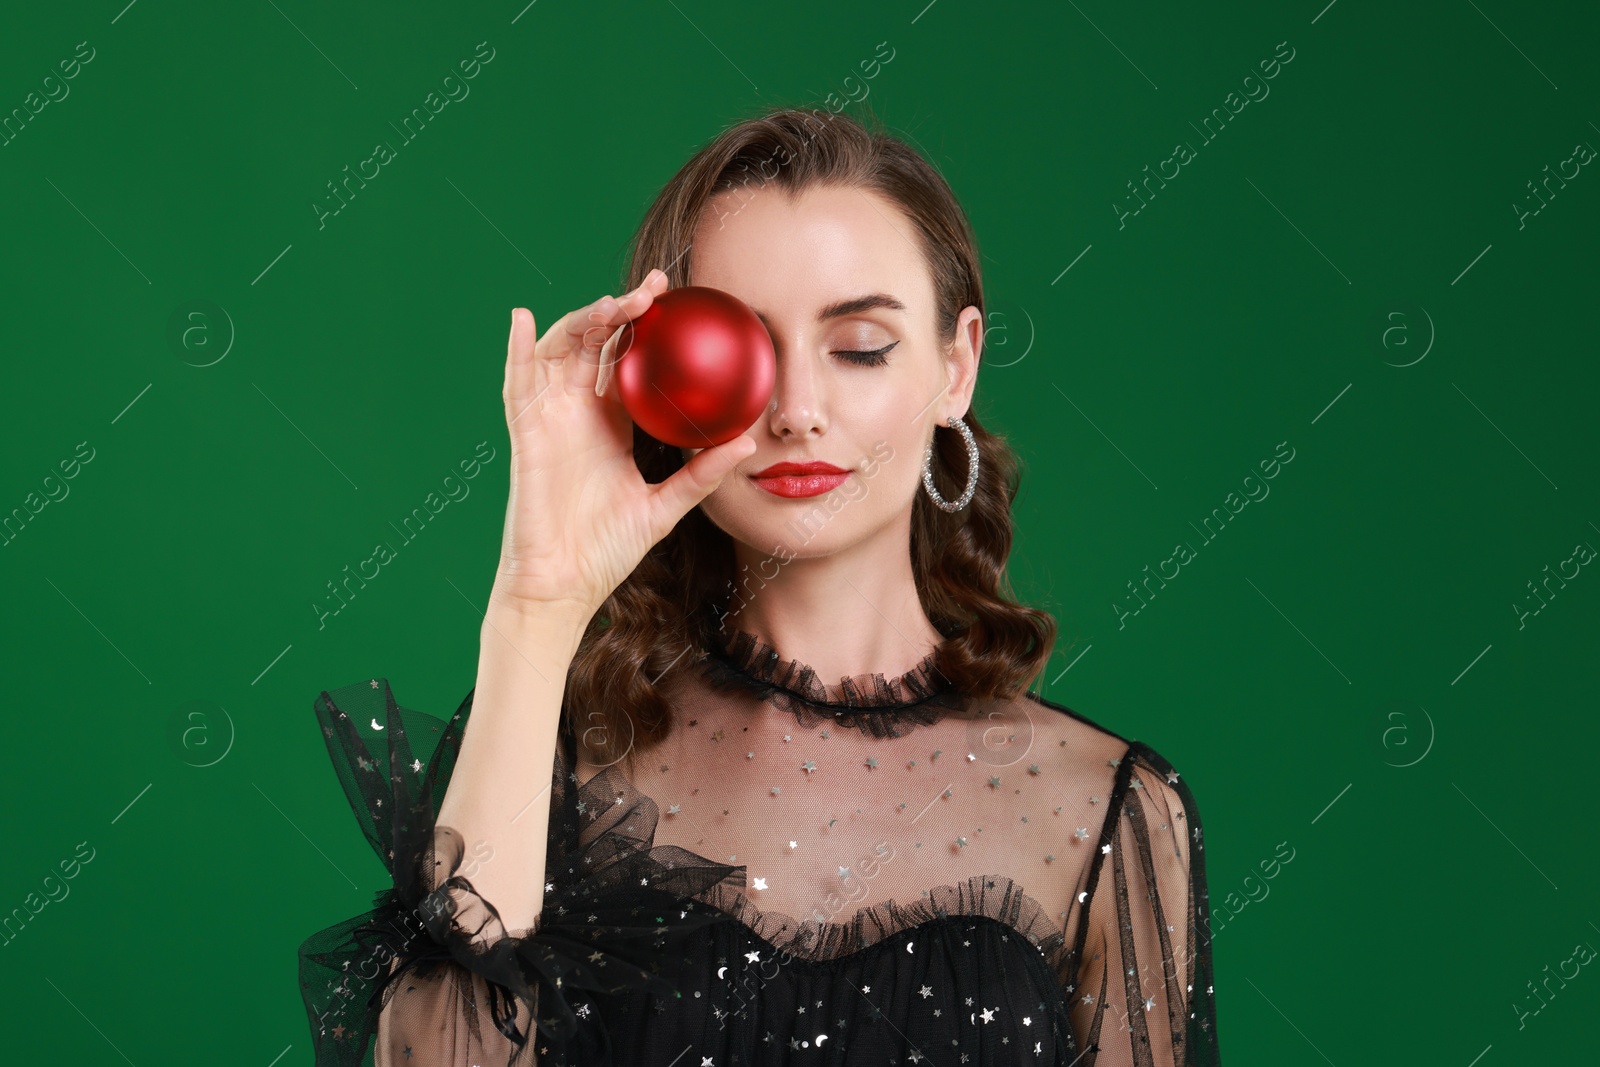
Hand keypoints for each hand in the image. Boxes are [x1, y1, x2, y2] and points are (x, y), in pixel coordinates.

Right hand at [489, 269, 757, 621]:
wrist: (564, 588)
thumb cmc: (606, 551)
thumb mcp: (665, 506)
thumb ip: (701, 473)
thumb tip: (748, 443)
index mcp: (612, 423)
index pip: (629, 360)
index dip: (648, 328)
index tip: (677, 301)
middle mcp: (579, 412)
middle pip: (596, 344)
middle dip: (621, 310)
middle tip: (655, 290)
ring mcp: (549, 419)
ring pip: (561, 352)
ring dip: (584, 321)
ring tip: (615, 305)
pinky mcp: (525, 435)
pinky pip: (516, 384)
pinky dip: (517, 349)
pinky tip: (524, 318)